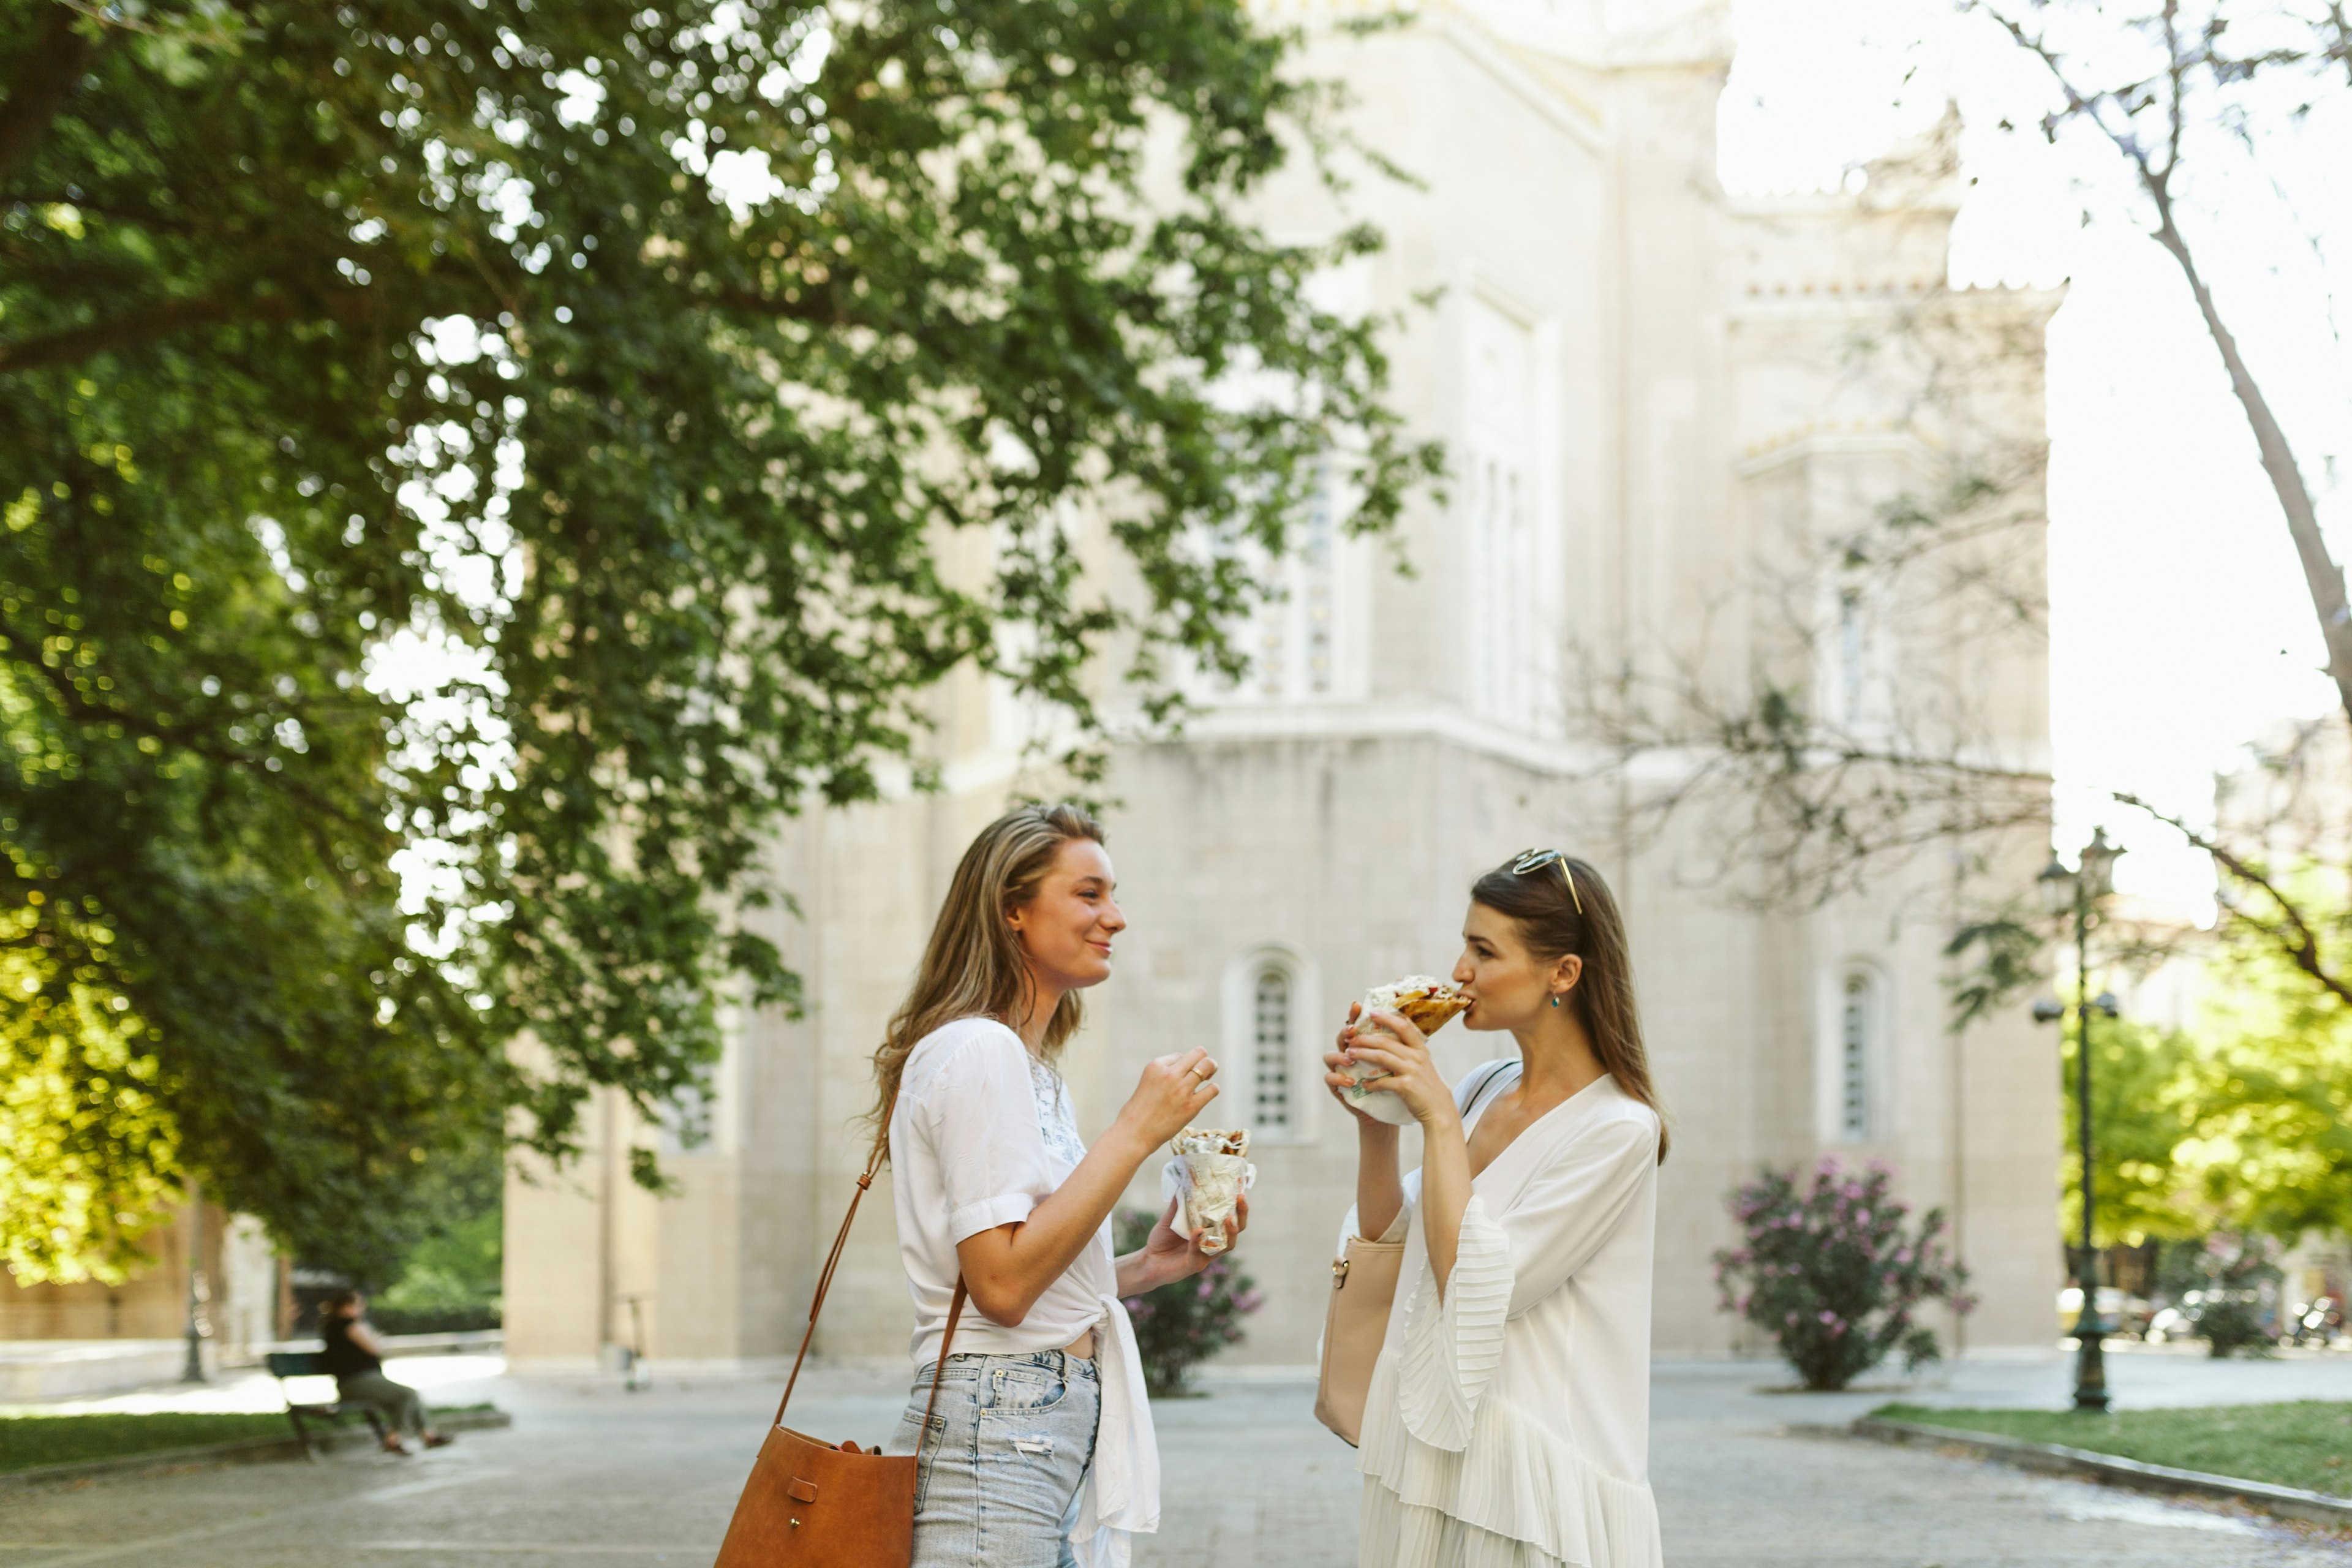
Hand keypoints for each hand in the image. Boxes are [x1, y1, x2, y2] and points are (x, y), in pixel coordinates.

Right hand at [1115, 1047, 1218, 1150]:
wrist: (1134, 1133)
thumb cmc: (1140, 1109)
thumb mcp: (1148, 1080)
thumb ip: (1165, 1071)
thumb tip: (1189, 1068)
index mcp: (1156, 1066)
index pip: (1180, 1056)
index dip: (1183, 1066)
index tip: (1179, 1077)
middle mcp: (1170, 1074)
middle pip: (1199, 1053)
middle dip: (1204, 1060)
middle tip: (1205, 1070)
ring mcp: (1181, 1090)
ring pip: (1208, 1065)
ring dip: (1211, 1070)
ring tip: (1207, 1078)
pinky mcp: (1191, 1107)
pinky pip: (1213, 1089)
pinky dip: (1212, 1089)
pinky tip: (1206, 1094)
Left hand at [1136, 1193, 1251, 1287]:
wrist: (1148, 1261)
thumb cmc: (1161, 1240)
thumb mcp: (1169, 1219)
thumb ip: (1177, 1205)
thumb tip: (1183, 1184)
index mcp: (1210, 1229)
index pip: (1230, 1215)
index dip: (1238, 1204)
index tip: (1241, 1189)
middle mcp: (1213, 1242)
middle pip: (1237, 1229)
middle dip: (1241, 1215)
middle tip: (1240, 1199)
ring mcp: (1206, 1255)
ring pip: (1228, 1245)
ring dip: (1230, 1231)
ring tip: (1229, 1218)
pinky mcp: (1195, 1265)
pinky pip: (1200, 1253)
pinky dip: (1198, 1241)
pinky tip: (1197, 1231)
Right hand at [1323, 1002, 1391, 1129]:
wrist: (1390, 1112)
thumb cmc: (1394, 1085)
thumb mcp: (1398, 1063)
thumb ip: (1398, 1044)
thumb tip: (1409, 1021)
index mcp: (1363, 1046)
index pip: (1357, 1026)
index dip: (1354, 1015)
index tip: (1358, 1005)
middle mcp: (1349, 1055)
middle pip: (1341, 1038)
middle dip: (1345, 1032)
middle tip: (1353, 1031)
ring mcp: (1341, 1070)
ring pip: (1330, 1056)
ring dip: (1339, 1056)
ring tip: (1351, 1059)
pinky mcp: (1337, 1087)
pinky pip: (1330, 1079)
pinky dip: (1338, 1078)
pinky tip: (1350, 1081)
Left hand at [1335, 1009, 1453, 1128]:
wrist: (1440, 1111)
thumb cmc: (1428, 1087)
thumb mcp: (1425, 1064)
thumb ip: (1413, 1050)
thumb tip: (1402, 1031)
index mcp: (1421, 1050)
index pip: (1404, 1027)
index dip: (1387, 1018)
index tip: (1372, 1013)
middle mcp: (1417, 1057)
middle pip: (1386, 1041)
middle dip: (1365, 1038)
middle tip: (1351, 1038)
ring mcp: (1412, 1071)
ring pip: (1381, 1056)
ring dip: (1363, 1054)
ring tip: (1350, 1053)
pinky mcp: (1406, 1086)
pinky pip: (1383, 1081)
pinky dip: (1372, 1083)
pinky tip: (1364, 1084)